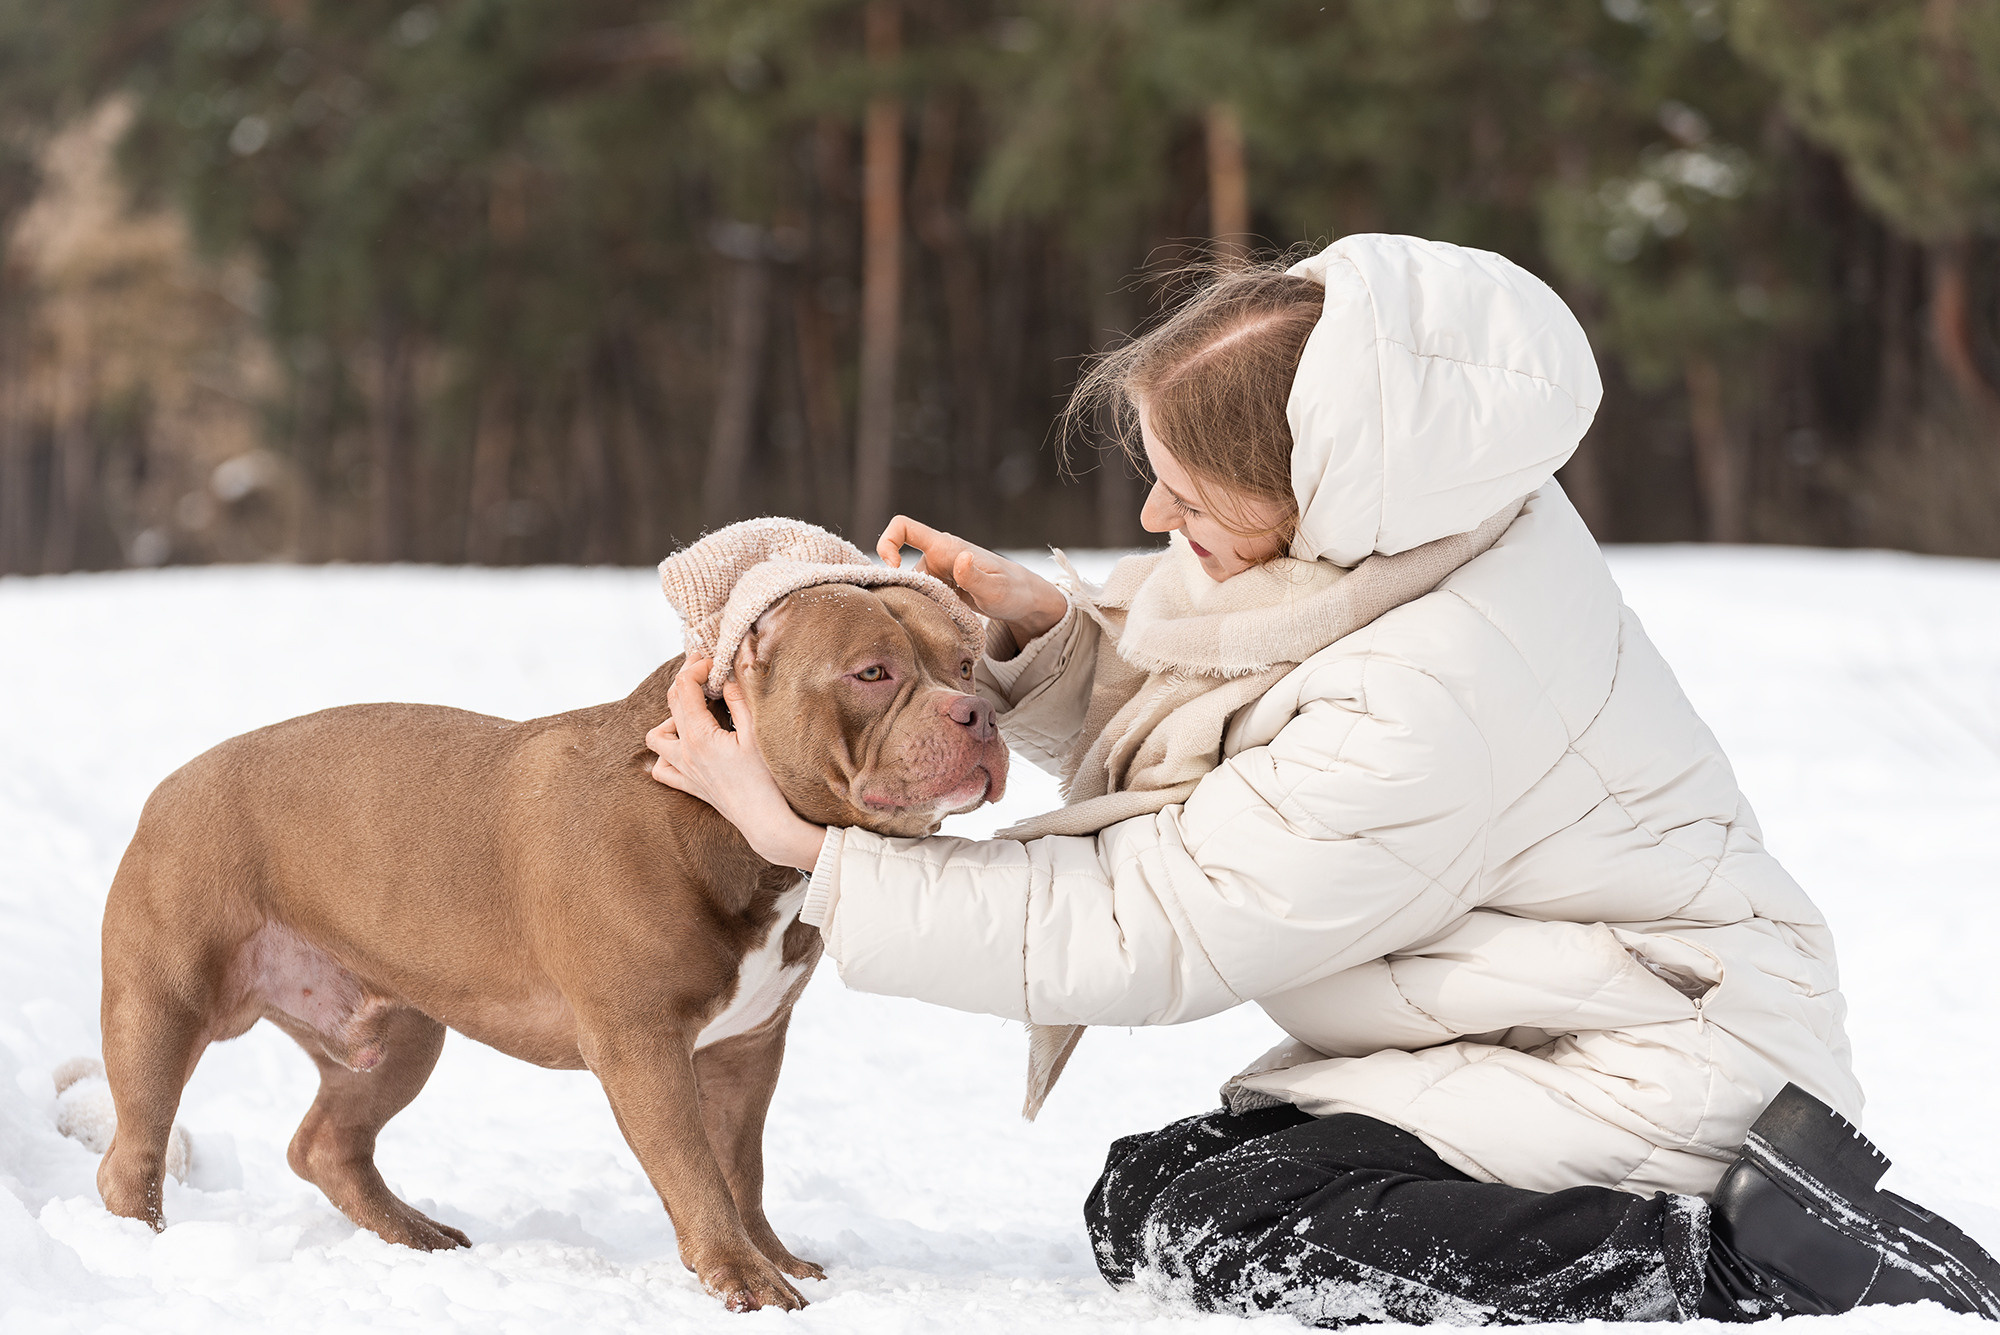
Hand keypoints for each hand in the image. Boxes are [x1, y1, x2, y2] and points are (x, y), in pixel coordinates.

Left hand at [647, 657, 827, 871]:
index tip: (713, 661)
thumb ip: (739, 698)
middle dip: (685, 680)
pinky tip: (686, 746)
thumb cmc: (767, 779)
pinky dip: (667, 753)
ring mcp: (684, 771)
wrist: (766, 822)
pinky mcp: (690, 786)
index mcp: (699, 736)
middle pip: (671, 703)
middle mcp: (685, 753)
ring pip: (656, 738)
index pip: (684, 687)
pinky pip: (663, 769)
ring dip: (670, 719)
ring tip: (694, 712)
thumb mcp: (758, 732)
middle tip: (705, 670)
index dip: (696, 666)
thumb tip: (728, 674)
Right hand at [876, 515, 1067, 647]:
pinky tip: (944, 621)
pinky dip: (926, 609)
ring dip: (919, 604)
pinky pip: (922, 596)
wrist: (1025, 601)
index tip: (894, 570)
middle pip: (902, 567)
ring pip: (912, 586)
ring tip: (944, 619)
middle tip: (927, 613)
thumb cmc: (1014, 591)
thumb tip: (960, 558)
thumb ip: (975, 576)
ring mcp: (939, 572)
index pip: (904, 527)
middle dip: (905, 590)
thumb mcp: (996, 590)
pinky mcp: (942, 587)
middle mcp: (938, 556)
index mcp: (946, 548)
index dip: (887, 542)